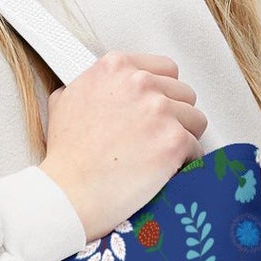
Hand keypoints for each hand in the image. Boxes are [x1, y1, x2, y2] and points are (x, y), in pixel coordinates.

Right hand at [37, 51, 206, 240]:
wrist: (68, 192)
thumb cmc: (66, 155)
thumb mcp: (65, 101)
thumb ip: (91, 85)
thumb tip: (100, 87)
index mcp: (115, 67)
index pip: (164, 69)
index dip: (162, 92)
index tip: (155, 109)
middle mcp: (139, 83)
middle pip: (183, 93)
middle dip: (174, 116)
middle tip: (155, 137)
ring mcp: (159, 111)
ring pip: (195, 119)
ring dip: (182, 137)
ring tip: (160, 155)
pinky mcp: (173, 141)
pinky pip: (196, 148)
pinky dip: (184, 163)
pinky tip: (164, 171)